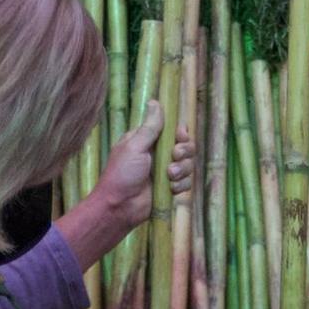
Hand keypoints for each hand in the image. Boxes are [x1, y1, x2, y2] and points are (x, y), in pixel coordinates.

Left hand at [57, 101, 193, 271]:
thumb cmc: (122, 174)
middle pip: (185, 146)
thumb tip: (154, 101)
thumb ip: (150, 127)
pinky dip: (180, 185)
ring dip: (182, 170)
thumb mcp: (135, 146)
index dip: (180, 132)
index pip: (172, 130)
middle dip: (184, 152)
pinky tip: (170, 189)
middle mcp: (158, 154)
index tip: (180, 136)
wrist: (120, 207)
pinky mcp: (170, 188)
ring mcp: (165, 172)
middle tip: (173, 157)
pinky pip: (186, 182)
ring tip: (169, 177)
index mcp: (147, 141)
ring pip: (188, 164)